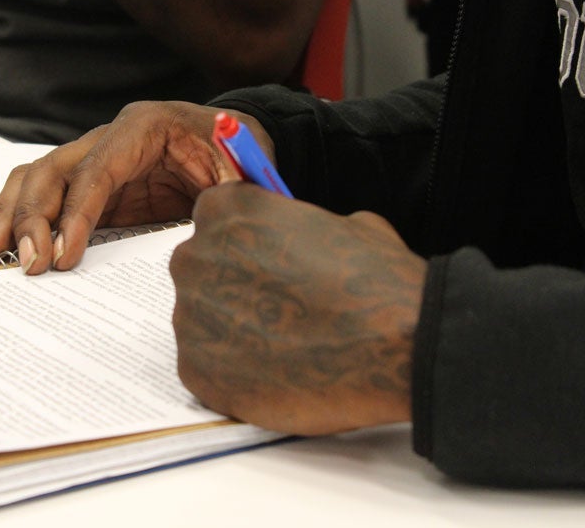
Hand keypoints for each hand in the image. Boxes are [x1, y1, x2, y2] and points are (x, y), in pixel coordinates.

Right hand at [0, 101, 270, 273]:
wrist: (230, 138)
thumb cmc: (232, 147)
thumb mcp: (240, 164)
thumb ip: (228, 189)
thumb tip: (213, 223)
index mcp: (142, 127)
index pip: (97, 170)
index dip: (78, 213)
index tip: (64, 254)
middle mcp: (107, 138)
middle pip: (52, 171)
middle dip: (34, 217)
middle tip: (29, 265)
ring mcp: (92, 161)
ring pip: (34, 179)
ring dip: (10, 216)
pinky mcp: (89, 187)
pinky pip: (44, 196)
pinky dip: (17, 219)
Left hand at [171, 184, 424, 434]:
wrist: (395, 346)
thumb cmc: (376, 279)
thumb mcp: (346, 223)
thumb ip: (301, 226)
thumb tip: (303, 240)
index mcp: (225, 210)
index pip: (216, 217)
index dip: (245, 239)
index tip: (266, 257)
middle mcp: (195, 258)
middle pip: (202, 269)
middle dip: (233, 285)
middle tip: (279, 307)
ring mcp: (190, 317)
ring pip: (203, 321)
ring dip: (234, 331)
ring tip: (286, 347)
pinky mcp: (197, 370)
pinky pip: (207, 367)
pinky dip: (235, 373)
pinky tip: (277, 375)